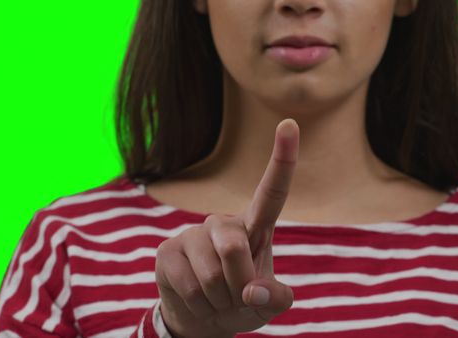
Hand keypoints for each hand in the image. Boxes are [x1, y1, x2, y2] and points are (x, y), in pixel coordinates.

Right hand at [154, 118, 298, 337]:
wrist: (204, 319)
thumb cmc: (243, 301)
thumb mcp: (268, 303)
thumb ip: (275, 298)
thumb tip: (250, 290)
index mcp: (255, 227)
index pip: (272, 192)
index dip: (282, 159)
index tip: (290, 123)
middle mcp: (223, 223)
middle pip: (234, 248)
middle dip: (238, 285)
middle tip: (236, 297)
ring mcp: (192, 234)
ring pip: (211, 274)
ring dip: (219, 300)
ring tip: (216, 298)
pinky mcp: (167, 250)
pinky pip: (189, 286)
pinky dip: (199, 305)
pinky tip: (197, 300)